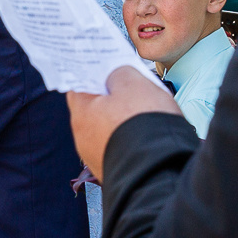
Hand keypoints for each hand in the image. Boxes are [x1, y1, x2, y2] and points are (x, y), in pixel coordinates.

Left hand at [68, 66, 180, 181]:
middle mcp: (82, 138)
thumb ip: (119, 72)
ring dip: (120, 120)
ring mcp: (97, 158)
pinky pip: (119, 148)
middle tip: (129, 86)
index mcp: (81, 113)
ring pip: (107, 130)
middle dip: (110, 97)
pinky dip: (129, 139)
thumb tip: (114, 75)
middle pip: (94, 108)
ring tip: (144, 112)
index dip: (92, 73)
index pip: (79, 84)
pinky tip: (146, 135)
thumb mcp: (133, 83)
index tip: (103, 66)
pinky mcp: (114, 171)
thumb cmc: (143, 122)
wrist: (159, 171)